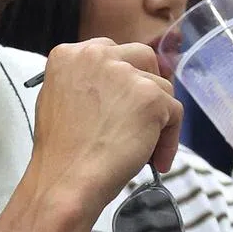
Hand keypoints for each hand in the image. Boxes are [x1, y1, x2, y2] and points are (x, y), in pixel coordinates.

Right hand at [30, 38, 183, 210]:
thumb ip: (84, 83)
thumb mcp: (58, 100)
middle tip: (143, 116)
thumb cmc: (60, 152)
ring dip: (157, 118)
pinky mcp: (150, 96)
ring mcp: (124, 73)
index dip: (122, 77)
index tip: (124, 100)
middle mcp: (95, 55)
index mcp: (68, 55)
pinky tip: (155, 161)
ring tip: (143, 149)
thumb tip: (115, 88)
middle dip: (146, 84)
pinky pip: (175, 113)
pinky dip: (169, 139)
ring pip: (161, 87)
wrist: (66, 179)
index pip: (110, 51)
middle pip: (140, 57)